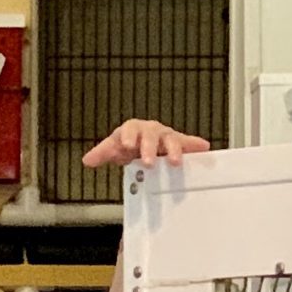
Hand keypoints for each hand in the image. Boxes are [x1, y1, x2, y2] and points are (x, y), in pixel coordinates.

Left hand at [82, 118, 211, 169]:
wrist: (143, 144)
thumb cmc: (129, 144)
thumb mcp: (114, 149)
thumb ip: (103, 153)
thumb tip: (87, 160)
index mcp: (134, 130)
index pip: (130, 129)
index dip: (129, 136)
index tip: (127, 146)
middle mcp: (151, 131)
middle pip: (151, 135)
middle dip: (149, 148)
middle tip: (148, 162)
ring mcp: (166, 137)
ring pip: (171, 139)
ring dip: (173, 150)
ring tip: (174, 161)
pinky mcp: (179, 144)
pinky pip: (189, 143)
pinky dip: (196, 144)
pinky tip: (204, 148)